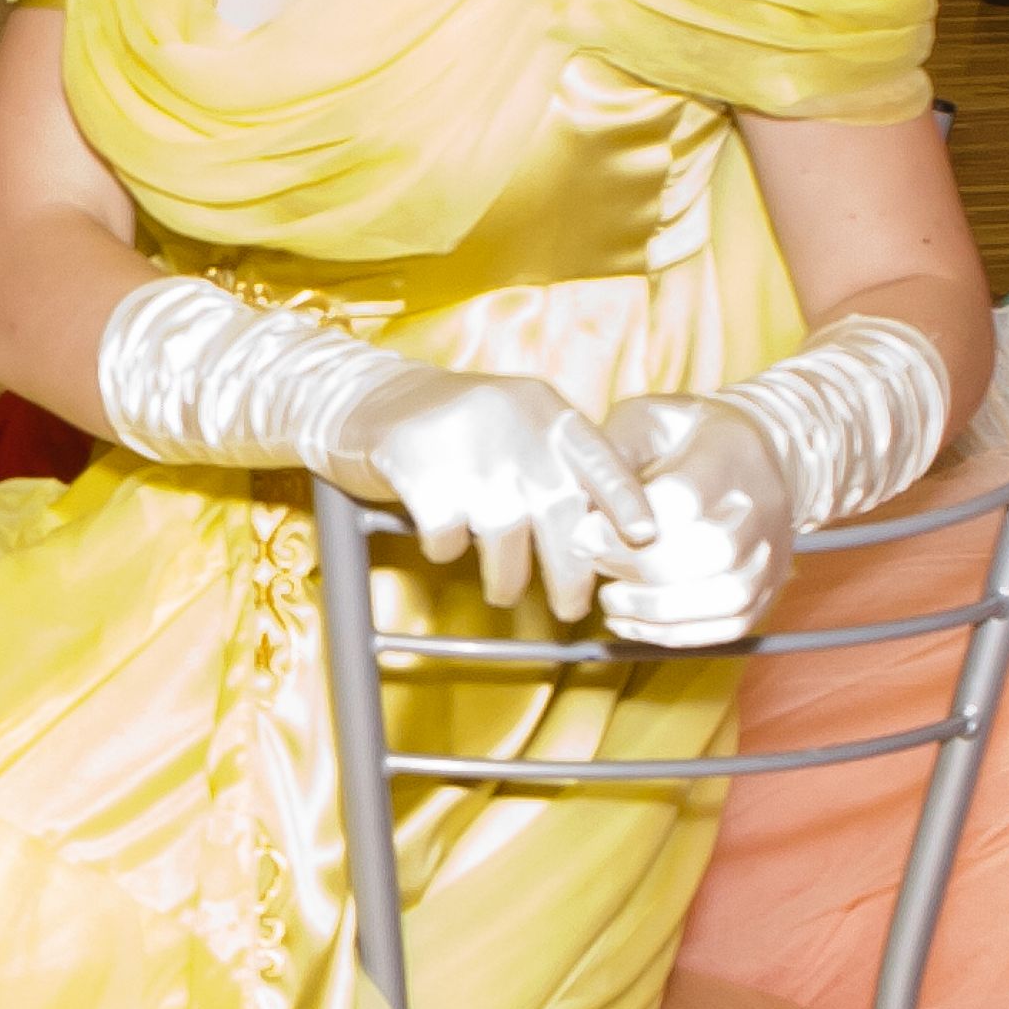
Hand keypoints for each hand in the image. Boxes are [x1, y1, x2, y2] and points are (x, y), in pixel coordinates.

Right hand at [323, 371, 655, 617]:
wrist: (363, 400)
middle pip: (558, 512)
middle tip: (572, 608)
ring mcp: (465, 444)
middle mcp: (513, 422)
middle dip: (570, 571)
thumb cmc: (453, 428)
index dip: (627, 501)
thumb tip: (606, 534)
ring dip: (507, 577)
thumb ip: (557, 462)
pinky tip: (442, 542)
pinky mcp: (417, 466)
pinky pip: (448, 537)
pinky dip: (446, 551)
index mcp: (545, 410)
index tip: (645, 539)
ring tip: (503, 590)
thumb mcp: (515, 424)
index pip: (600, 458)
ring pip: (505, 535)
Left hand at [592, 393, 796, 646]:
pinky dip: (676, 633)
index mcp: (730, 454)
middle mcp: (764, 506)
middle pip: (713, 551)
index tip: (583, 533)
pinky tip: (632, 622)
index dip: (628, 525)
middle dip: (640, 567)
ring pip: (728, 597)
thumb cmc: (682, 434)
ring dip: (659, 610)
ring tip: (610, 600)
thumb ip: (611, 457)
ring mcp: (772, 551)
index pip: (686, 499)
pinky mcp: (768, 588)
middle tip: (594, 562)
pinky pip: (730, 625)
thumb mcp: (642, 420)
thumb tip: (577, 512)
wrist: (753, 449)